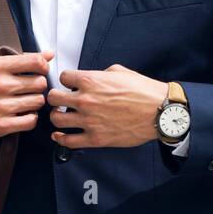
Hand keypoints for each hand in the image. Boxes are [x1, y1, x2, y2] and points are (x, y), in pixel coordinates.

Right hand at [0, 49, 53, 140]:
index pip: (36, 62)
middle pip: (40, 83)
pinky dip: (30, 118)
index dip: (43, 66)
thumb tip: (50, 54)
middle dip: (38, 86)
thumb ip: (23, 59)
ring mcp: (0, 106)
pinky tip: (22, 114)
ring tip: (24, 101)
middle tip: (29, 88)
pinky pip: (31, 120)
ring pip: (38, 102)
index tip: (40, 70)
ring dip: (34, 102)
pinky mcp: (2, 125)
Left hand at [46, 63, 167, 148]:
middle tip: (61, 100)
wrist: (159, 112)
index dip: (66, 80)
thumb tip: (92, 78)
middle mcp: (85, 100)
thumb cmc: (143, 91)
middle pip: (53, 98)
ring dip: (56, 116)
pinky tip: (59, 135)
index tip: (70, 84)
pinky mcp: (95, 139)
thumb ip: (100, 74)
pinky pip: (68, 141)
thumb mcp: (120, 72)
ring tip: (61, 115)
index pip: (63, 77)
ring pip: (56, 119)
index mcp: (91, 81)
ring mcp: (89, 121)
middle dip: (55, 97)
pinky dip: (60, 138)